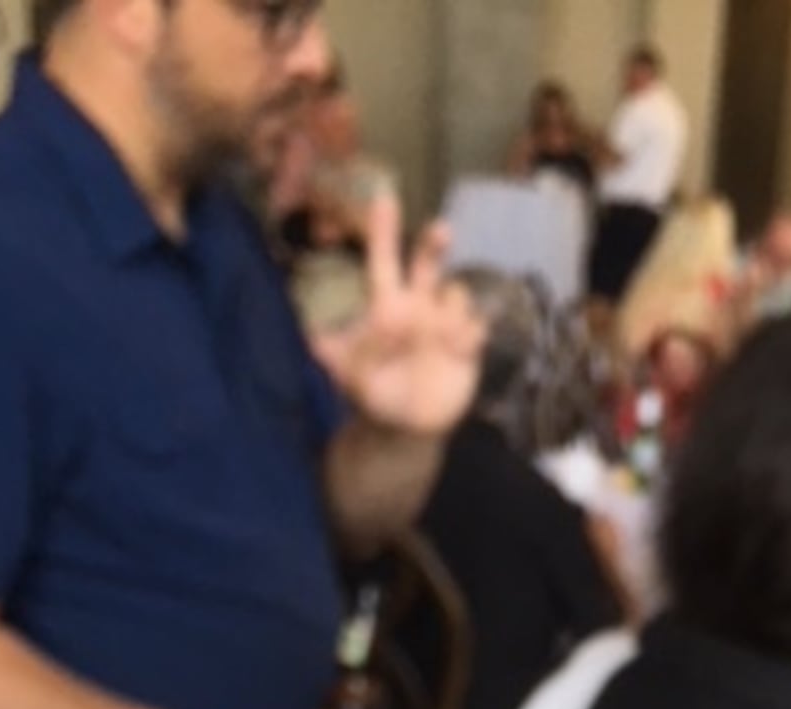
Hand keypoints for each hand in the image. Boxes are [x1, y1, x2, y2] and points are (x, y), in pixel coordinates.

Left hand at [312, 193, 484, 439]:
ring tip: (442, 337)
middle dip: (434, 244)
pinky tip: (460, 350)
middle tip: (441, 231)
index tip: (384, 199)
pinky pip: (478, 327)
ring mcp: (445, 325)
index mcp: (388, 306)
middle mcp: (419, 306)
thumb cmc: (374, 392)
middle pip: (428, 263)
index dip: (383, 231)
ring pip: (456, 295)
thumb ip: (335, 355)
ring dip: (452, 307)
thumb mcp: (349, 375)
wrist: (406, 427)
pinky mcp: (468, 346)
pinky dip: (470, 333)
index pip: (384, 262)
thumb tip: (312, 337)